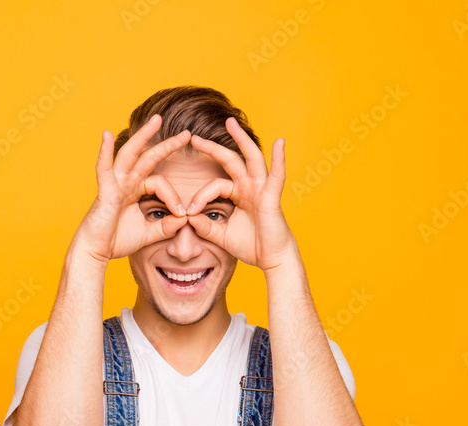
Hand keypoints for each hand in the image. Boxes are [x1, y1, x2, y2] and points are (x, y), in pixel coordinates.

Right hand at [75, 114, 193, 261]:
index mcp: (135, 190)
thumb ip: (166, 226)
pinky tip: (106, 135)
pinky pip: (104, 168)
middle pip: (148, 157)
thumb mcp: (148, 233)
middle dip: (167, 144)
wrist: (95, 251)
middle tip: (187, 134)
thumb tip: (184, 218)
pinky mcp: (104, 191)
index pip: (160, 183)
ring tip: (157, 120)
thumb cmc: (116, 241)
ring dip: (143, 136)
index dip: (174, 196)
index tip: (183, 212)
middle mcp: (125, 182)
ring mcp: (114, 184)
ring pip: (130, 155)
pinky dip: (104, 151)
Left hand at [185, 118, 297, 271]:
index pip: (215, 185)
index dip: (199, 197)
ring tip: (230, 122)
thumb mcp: (221, 235)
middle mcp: (250, 187)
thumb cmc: (251, 246)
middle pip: (230, 160)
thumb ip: (205, 225)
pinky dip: (279, 159)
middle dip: (213, 148)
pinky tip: (280, 142)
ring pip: (251, 158)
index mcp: (239, 194)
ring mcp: (262, 189)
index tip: (188, 212)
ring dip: (241, 139)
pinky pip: (276, 175)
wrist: (272, 259)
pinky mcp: (271, 197)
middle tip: (194, 137)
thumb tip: (187, 217)